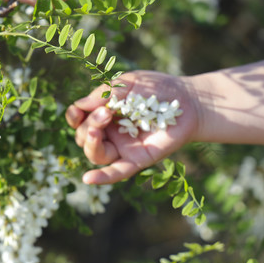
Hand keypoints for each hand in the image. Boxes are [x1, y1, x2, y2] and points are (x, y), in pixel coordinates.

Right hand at [66, 71, 199, 184]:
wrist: (189, 100)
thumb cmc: (158, 89)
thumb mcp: (128, 83)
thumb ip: (105, 93)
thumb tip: (80, 105)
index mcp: (104, 114)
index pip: (79, 121)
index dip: (74, 116)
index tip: (78, 110)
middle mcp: (110, 133)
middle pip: (84, 137)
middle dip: (89, 124)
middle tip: (107, 112)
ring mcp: (123, 148)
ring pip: (95, 155)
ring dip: (91, 142)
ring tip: (100, 127)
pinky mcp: (138, 159)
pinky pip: (117, 172)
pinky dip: (102, 177)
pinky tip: (88, 178)